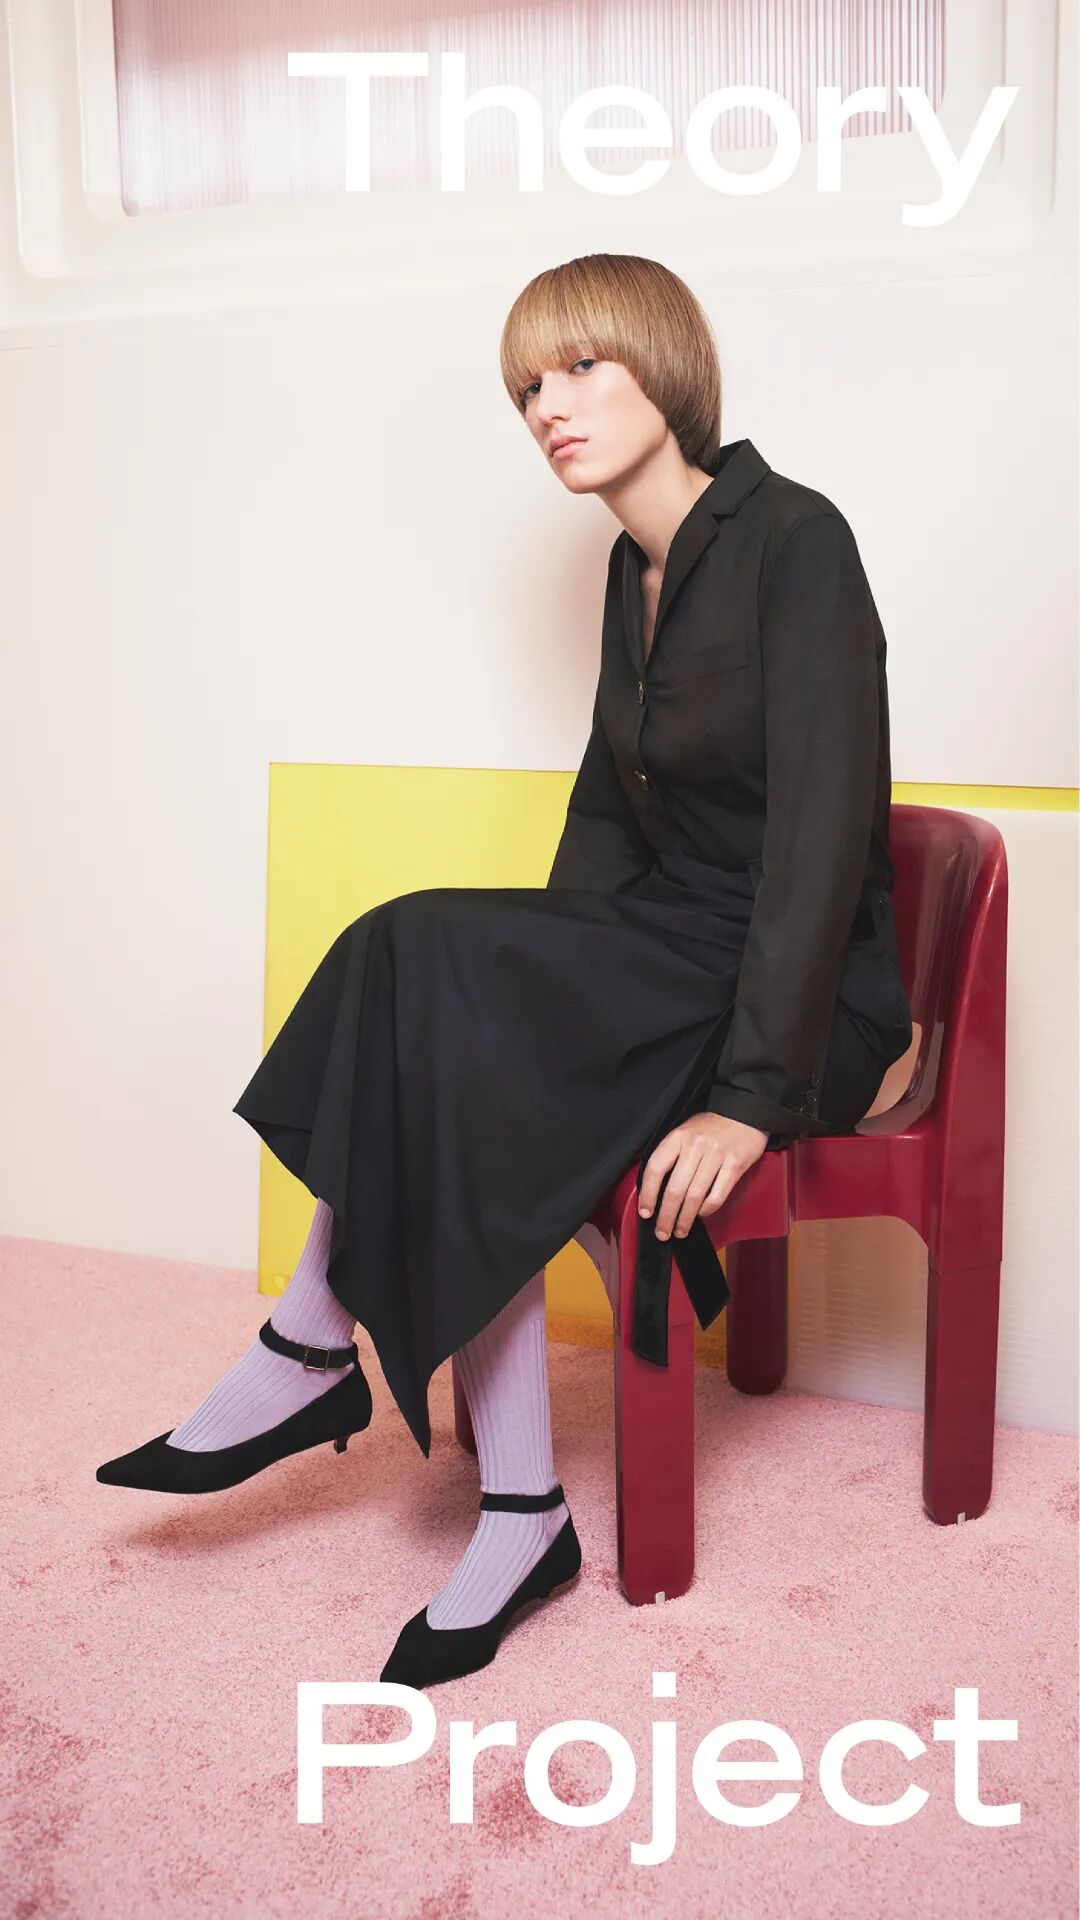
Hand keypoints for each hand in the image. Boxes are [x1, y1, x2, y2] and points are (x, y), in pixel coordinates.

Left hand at [637, 1111, 768, 1240]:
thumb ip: (671, 1155)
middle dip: (666, 1216)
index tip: (645, 1212)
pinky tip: (700, 1216)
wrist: (745, 1113)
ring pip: (695, 1196)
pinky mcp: (735, 1165)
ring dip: (684, 1219)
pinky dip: (706, 1210)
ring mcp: (716, 1155)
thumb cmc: (711, 1127)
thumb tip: (655, 1189)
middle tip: (662, 1232)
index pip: (655, 1168)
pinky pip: (717, 1196)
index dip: (648, 1194)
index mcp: (678, 1137)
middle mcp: (696, 1146)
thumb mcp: (685, 1132)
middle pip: (675, 1188)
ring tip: (679, 1231)